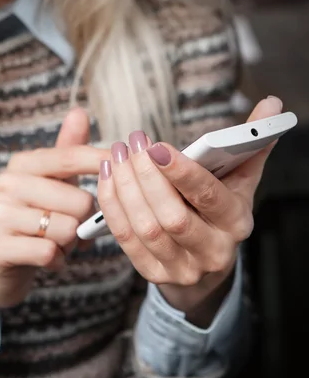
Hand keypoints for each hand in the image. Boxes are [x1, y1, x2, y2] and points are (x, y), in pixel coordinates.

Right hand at [0, 108, 106, 328]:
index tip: (132, 164)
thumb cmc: (36, 215)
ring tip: (57, 240)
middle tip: (72, 224)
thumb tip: (79, 112)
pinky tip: (48, 256)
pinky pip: (49, 253)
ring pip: (67, 230)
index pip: (72, 157)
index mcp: (23, 163)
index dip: (104, 162)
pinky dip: (58, 260)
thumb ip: (68, 150)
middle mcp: (6, 183)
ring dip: (71, 243)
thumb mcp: (53, 181)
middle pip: (80, 201)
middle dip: (84, 219)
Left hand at [97, 96, 282, 325]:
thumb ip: (252, 142)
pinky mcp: (154, 273)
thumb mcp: (241, 178)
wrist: (206, 260)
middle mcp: (213, 250)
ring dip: (125, 188)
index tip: (156, 146)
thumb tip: (271, 104)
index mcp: (236, 222)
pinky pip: (126, 239)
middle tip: (132, 143)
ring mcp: (182, 267)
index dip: (181, 172)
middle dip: (146, 176)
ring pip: (145, 228)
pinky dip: (112, 206)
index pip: (209, 197)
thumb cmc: (220, 208)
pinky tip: (107, 177)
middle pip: (172, 216)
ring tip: (116, 155)